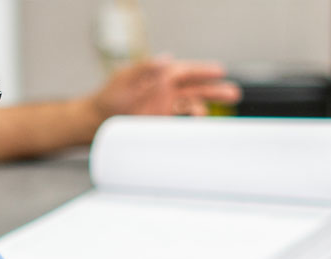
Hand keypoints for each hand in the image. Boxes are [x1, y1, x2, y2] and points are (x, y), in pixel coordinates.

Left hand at [89, 55, 240, 119]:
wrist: (96, 121)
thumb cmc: (108, 97)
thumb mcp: (124, 78)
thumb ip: (145, 68)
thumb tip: (166, 60)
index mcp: (160, 76)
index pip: (187, 72)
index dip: (204, 71)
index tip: (220, 71)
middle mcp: (166, 92)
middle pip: (196, 89)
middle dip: (215, 91)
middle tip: (234, 93)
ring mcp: (165, 109)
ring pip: (192, 107)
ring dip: (204, 109)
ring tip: (210, 116)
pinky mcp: (161, 125)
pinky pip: (181, 124)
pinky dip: (190, 126)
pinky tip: (195, 128)